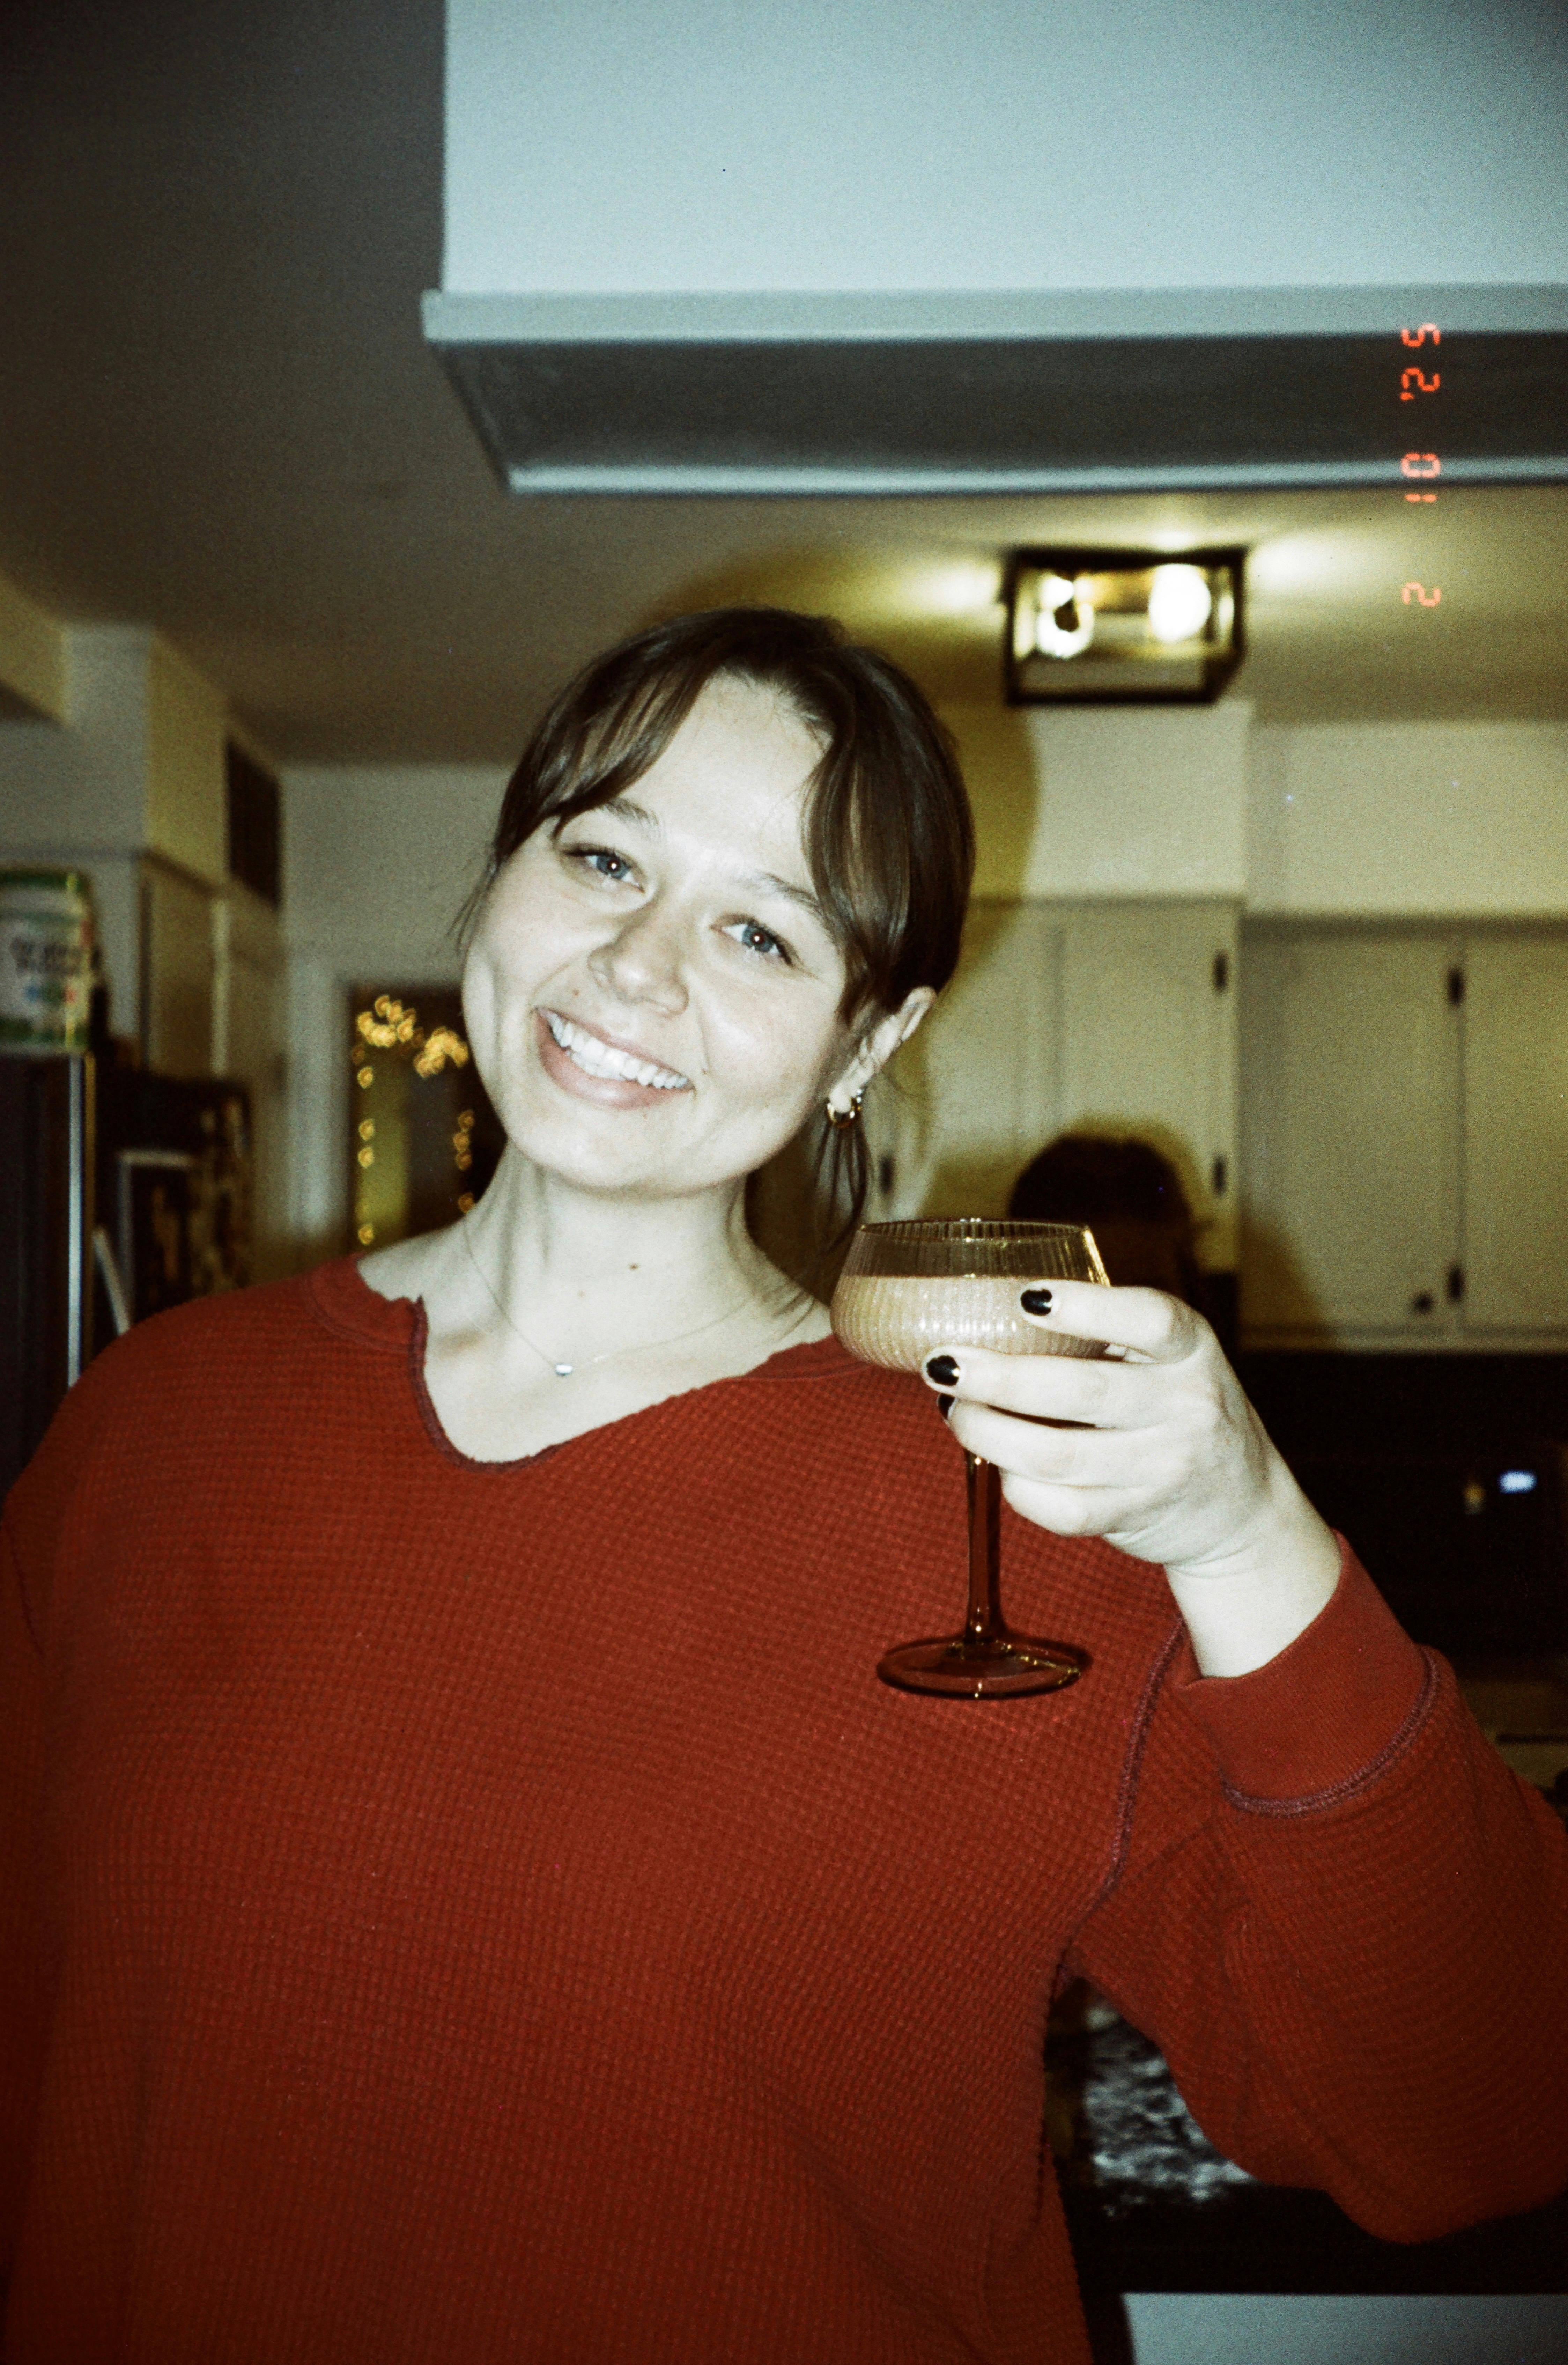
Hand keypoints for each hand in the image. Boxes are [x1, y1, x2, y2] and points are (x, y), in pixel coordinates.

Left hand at [924, 1281, 1341, 1676]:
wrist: (1241, 1507)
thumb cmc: (1175, 1410)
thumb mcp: (1166, 1360)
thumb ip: (1106, 1337)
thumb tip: (986, 1318)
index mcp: (1191, 1349)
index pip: (1149, 1318)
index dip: (1086, 1306)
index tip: (1025, 1298)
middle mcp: (1186, 1404)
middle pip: (1081, 1389)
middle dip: (998, 1377)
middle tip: (942, 1363)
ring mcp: (1164, 1466)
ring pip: (1057, 1455)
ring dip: (988, 1433)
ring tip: (953, 1411)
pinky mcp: (1137, 1515)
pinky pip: (1061, 1508)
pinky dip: (1015, 1487)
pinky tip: (994, 1464)